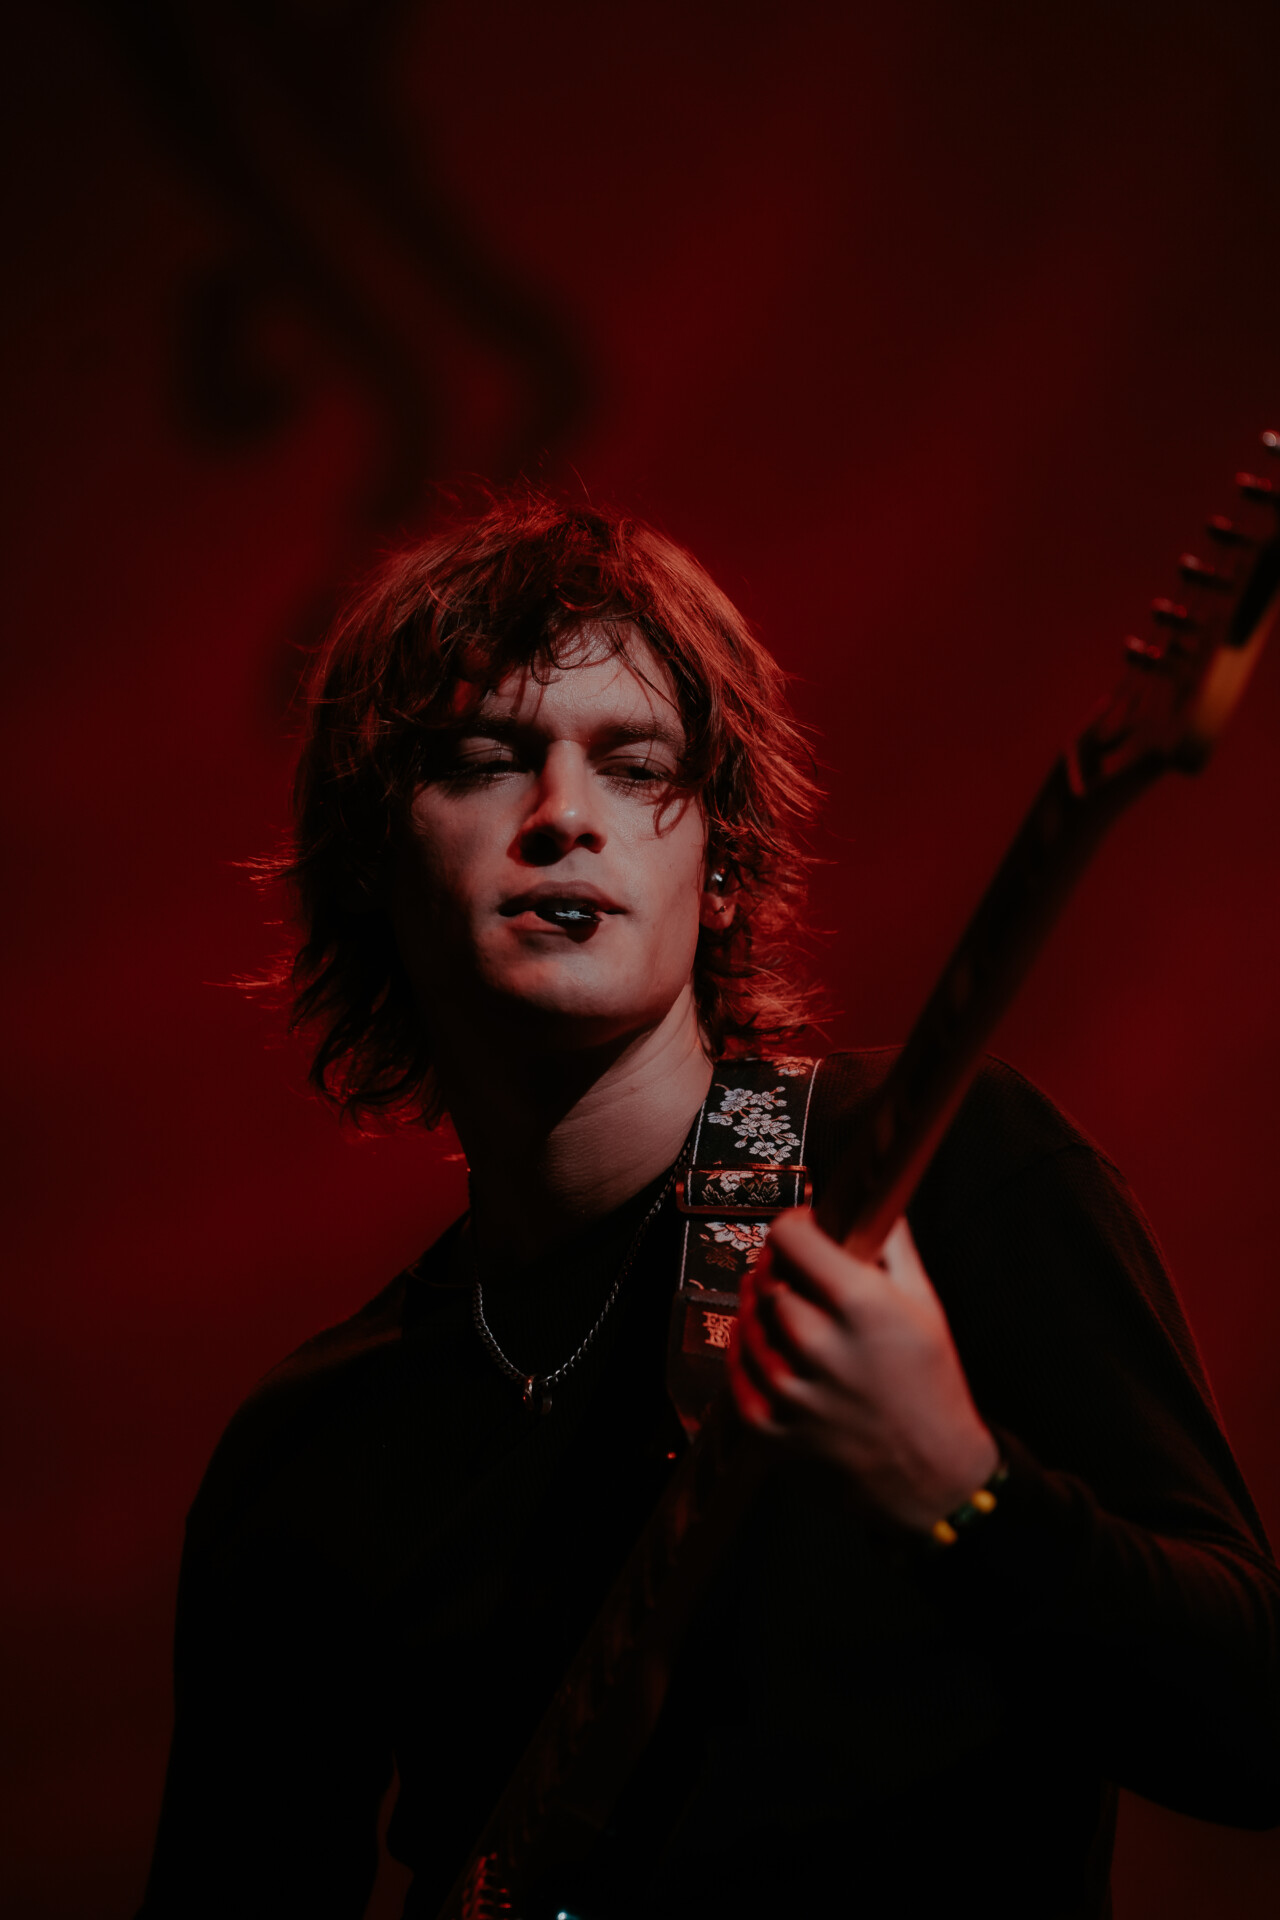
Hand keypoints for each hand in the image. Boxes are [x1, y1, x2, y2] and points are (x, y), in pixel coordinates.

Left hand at [728, 1209, 999, 1531]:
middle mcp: (820, 1344)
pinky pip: (737, 1376)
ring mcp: (791, 1391)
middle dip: (779, 1271)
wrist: (933, 1477)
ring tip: (786, 1315)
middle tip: (796, 1276)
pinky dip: (747, 1357)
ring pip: (746, 1324)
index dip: (793, 1227)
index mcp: (861, 1304)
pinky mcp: (771, 1431)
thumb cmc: (932, 1384)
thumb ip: (892, 1244)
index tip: (803, 1231)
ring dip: (759, 1312)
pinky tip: (769, 1351)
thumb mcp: (925, 1304)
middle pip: (767, 1280)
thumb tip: (873, 1196)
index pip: (789, 1237)